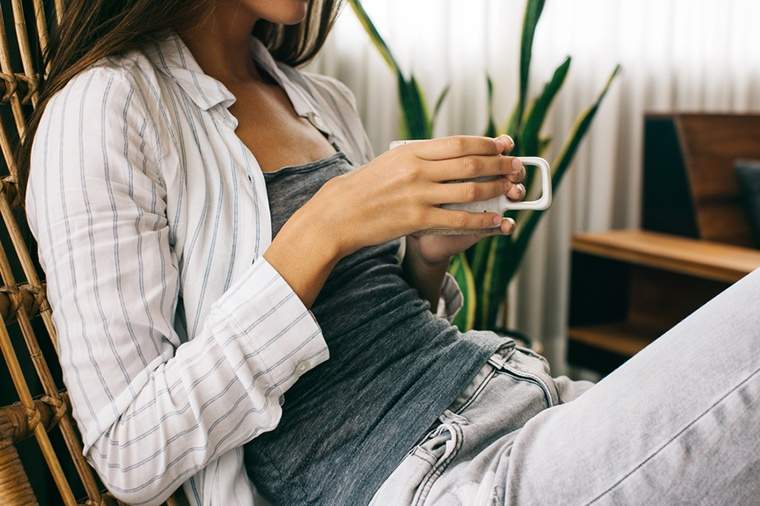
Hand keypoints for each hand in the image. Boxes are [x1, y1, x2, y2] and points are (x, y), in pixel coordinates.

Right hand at [264, 134, 525, 306]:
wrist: (336, 215)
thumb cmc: (361, 190)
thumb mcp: (388, 164)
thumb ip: (416, 159)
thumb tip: (446, 157)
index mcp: (410, 152)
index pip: (458, 143)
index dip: (486, 143)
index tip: (504, 144)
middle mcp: (417, 169)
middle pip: (470, 163)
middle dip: (499, 164)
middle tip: (517, 165)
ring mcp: (418, 195)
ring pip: (470, 190)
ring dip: (497, 189)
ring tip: (513, 189)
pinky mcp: (417, 220)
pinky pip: (459, 219)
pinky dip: (484, 220)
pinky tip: (499, 221)